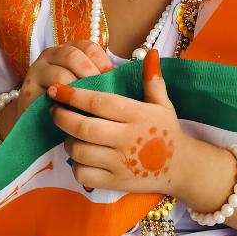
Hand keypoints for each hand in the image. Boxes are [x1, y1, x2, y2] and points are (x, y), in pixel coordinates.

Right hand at [14, 40, 111, 121]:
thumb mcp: (84, 85)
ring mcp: (37, 71)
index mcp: (68, 50)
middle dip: (90, 74)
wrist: (38, 123)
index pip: (88, 46)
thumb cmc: (68, 103)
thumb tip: (123, 79)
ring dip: (77, 90)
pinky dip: (62, 102)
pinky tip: (71, 110)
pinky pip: (47, 93)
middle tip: (99, 93)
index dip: (102, 61)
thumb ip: (98, 78)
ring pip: (61, 74)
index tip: (110, 78)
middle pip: (73, 55)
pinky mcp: (27, 90)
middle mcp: (50, 55)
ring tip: (86, 104)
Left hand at [49, 49, 197, 198]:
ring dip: (67, 140)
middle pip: (83, 127)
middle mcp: (128, 139)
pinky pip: (84, 174)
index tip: (58, 89)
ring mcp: (121, 163)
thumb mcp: (163, 104)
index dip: (73, 95)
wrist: (181, 168)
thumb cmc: (167, 131)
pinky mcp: (115, 182)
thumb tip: (151, 53)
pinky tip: (80, 157)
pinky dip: (76, 165)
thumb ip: (152, 79)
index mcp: (138, 115)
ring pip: (79, 151)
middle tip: (55, 110)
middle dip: (62, 117)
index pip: (98, 102)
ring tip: (68, 132)